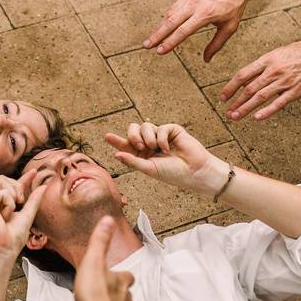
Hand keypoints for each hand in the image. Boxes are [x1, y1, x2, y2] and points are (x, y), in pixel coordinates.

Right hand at [0, 171, 45, 259]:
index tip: (34, 172)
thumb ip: (33, 200)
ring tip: (7, 213)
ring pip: (4, 180)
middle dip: (19, 188)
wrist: (3, 249)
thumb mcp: (27, 215)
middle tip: (19, 204)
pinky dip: (8, 204)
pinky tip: (2, 216)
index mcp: (1, 204)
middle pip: (7, 179)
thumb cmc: (13, 238)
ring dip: (13, 196)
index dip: (24, 178)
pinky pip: (3, 192)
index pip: (12, 186)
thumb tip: (43, 186)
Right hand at [74, 216, 134, 300]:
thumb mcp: (93, 261)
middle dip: (118, 291)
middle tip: (106, 290)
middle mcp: (126, 298)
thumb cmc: (95, 295)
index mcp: (122, 281)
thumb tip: (108, 220)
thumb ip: (100, 242)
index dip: (121, 274)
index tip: (116, 272)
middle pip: (125, 293)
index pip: (127, 275)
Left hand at [105, 123, 222, 193]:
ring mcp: (161, 136)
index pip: (127, 145)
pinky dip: (161, 138)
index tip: (107, 136)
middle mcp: (150, 144)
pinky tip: (167, 148)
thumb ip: (133, 161)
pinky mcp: (172, 130)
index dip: (117, 140)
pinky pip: (160, 128)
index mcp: (143, 155)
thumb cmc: (173, 173)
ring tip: (154, 149)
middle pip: (134, 130)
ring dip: (147, 137)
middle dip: (133, 135)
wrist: (194, 171)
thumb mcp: (149, 169)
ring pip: (145, 126)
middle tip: (138, 145)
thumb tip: (116, 154)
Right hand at [142, 0, 251, 57]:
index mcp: (205, 14)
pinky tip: (162, 27)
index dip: (170, 42)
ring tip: (151, 39)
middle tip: (146, 46)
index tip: (160, 51)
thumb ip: (217, 44)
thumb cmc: (234, 4)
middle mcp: (195, 5)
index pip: (183, 31)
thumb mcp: (230, 26)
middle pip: (171, 22)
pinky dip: (166, 19)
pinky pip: (173, 8)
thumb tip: (206, 59)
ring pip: (169, 14)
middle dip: (157, 35)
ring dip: (159, 27)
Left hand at [219, 35, 300, 120]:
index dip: (230, 87)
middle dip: (235, 102)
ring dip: (245, 108)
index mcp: (267, 60)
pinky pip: (278, 103)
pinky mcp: (295, 91)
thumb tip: (246, 80)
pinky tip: (256, 118)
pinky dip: (266, 111)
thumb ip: (262, 67)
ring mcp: (284, 82)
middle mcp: (273, 71)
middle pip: (249, 89)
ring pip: (260, 97)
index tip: (222, 97)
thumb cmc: (299, 53)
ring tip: (235, 116)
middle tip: (226, 112)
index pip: (243, 75)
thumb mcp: (277, 54)